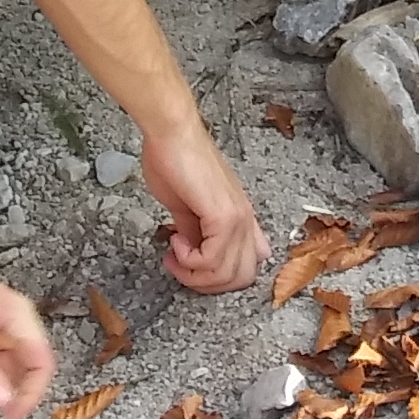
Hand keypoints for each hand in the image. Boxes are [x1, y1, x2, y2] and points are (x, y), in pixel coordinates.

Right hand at [133, 116, 268, 292]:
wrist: (172, 134)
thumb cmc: (175, 160)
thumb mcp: (186, 209)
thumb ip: (195, 233)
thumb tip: (192, 252)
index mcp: (241, 218)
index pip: (247, 266)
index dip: (215, 277)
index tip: (186, 264)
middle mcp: (246, 220)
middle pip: (241, 278)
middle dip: (204, 283)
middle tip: (179, 267)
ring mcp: (238, 218)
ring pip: (228, 274)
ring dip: (194, 273)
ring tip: (175, 254)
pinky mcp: (224, 215)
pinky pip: (214, 259)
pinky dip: (190, 261)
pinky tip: (175, 243)